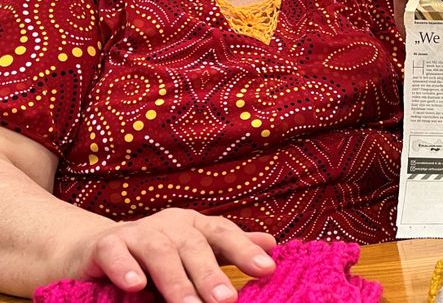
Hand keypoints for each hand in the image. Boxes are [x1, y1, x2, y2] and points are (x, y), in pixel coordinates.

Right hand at [66, 209, 275, 302]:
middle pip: (194, 246)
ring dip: (175, 281)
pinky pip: (116, 255)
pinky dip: (126, 269)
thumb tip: (271, 245)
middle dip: (212, 274)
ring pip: (160, 253)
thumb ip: (229, 251)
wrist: (93, 251)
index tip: (268, 269)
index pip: (224, 234)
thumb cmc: (153, 256)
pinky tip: (136, 286)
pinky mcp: (105, 245)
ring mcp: (137, 232)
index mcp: (194, 226)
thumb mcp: (193, 253)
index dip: (246, 250)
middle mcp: (170, 223)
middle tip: (227, 300)